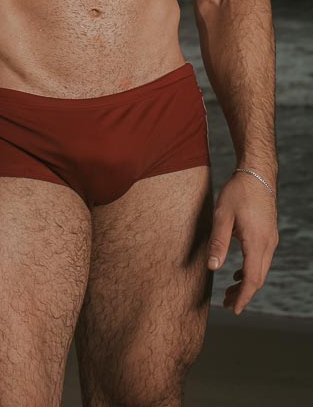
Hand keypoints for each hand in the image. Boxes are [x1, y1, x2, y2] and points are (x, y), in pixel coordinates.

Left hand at [207, 170, 278, 314]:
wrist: (257, 173)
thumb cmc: (238, 192)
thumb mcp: (223, 215)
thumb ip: (218, 242)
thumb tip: (212, 267)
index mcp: (257, 241)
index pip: (252, 278)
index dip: (243, 296)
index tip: (235, 310)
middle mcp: (268, 243)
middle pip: (258, 277)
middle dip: (243, 293)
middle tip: (227, 304)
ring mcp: (271, 239)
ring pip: (261, 269)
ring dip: (246, 283)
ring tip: (230, 292)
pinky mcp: (269, 234)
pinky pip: (261, 259)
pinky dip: (250, 270)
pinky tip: (237, 272)